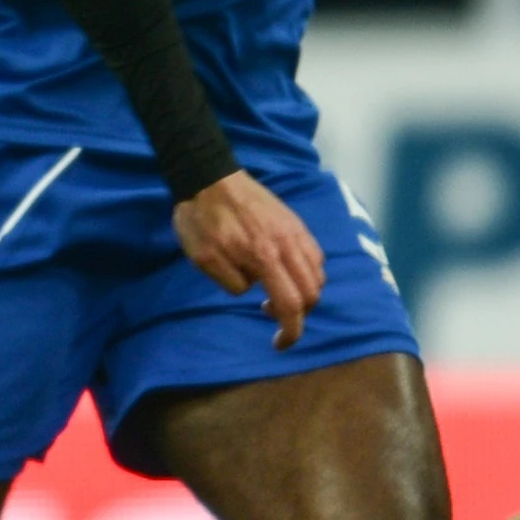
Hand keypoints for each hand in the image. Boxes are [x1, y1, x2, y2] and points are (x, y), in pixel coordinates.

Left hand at [171, 171, 326, 347]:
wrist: (208, 177)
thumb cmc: (200, 219)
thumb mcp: (203, 259)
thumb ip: (232, 281)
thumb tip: (253, 287)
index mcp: (263, 256)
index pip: (291, 304)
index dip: (291, 331)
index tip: (279, 343)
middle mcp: (287, 244)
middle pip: (312, 292)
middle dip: (299, 313)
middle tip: (271, 313)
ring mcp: (294, 230)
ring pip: (318, 273)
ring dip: (305, 292)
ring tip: (278, 290)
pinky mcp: (294, 221)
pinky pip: (314, 253)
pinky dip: (308, 271)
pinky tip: (285, 270)